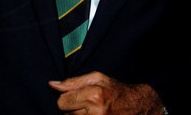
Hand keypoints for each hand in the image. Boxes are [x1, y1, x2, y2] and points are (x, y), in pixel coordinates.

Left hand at [49, 71, 164, 114]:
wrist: (139, 106)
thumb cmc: (115, 89)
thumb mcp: (96, 78)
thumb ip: (73, 82)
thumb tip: (52, 84)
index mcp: (94, 95)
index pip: (62, 102)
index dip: (65, 99)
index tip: (73, 97)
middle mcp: (97, 112)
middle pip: (66, 114)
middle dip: (72, 108)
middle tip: (84, 104)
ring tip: (89, 111)